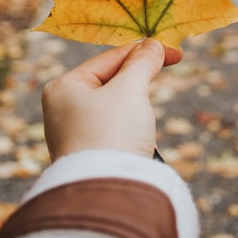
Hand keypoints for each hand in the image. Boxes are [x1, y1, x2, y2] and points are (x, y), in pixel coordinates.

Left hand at [42, 39, 183, 160]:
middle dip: (139, 80)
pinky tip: (139, 137)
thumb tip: (153, 44)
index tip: (174, 51)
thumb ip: (142, 63)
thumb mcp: (130, 90)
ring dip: (136, 106)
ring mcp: (74, 133)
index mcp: (63, 87)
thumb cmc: (112, 134)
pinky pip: (114, 129)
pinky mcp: (88, 155)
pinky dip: (131, 127)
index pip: (109, 58)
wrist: (107, 193)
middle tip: (170, 69)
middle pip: (111, 81)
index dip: (144, 52)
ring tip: (145, 117)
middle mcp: (62, 108)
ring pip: (115, 106)